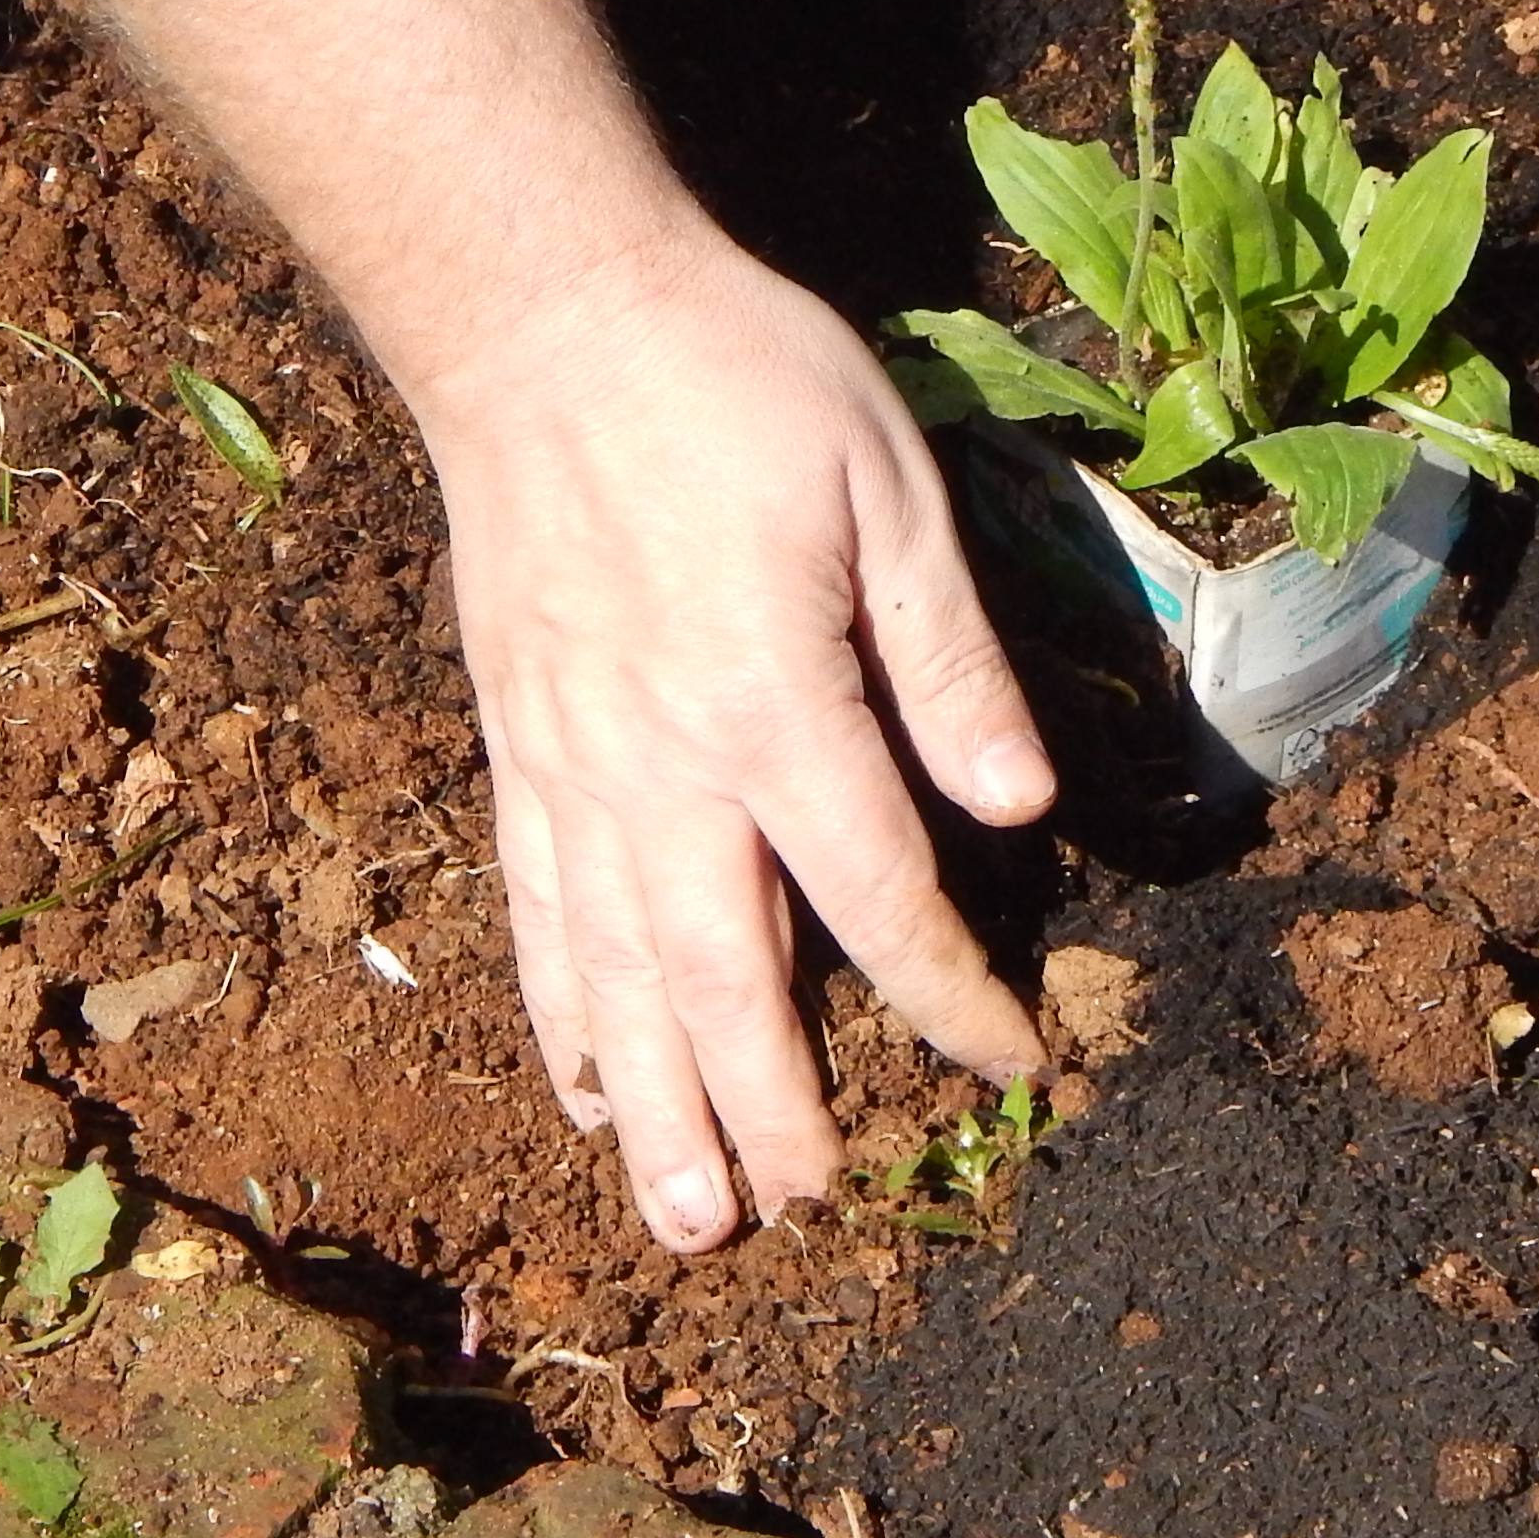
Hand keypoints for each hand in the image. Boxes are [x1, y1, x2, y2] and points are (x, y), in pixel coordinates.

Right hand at [406, 235, 1055, 1251]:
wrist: (543, 319)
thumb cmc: (736, 383)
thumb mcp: (888, 488)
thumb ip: (948, 659)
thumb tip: (1020, 806)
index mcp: (773, 708)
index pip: (880, 897)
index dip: (954, 996)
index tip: (1015, 1063)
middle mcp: (661, 766)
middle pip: (723, 980)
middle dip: (773, 1109)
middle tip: (809, 1215)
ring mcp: (572, 764)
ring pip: (614, 974)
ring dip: (652, 1105)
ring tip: (686, 1218)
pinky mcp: (517, 743)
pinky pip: (537, 909)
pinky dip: (560, 1010)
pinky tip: (582, 1085)